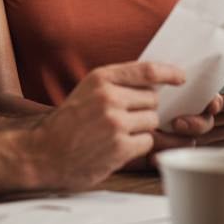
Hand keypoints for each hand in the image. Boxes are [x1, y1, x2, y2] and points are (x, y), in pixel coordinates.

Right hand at [29, 61, 183, 189]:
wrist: (42, 153)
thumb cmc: (68, 123)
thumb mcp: (87, 91)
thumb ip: (116, 84)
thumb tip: (155, 84)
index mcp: (101, 78)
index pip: (147, 71)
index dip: (169, 73)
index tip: (180, 77)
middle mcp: (109, 97)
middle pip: (153, 100)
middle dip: (144, 111)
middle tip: (125, 120)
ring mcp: (115, 122)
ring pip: (152, 122)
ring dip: (141, 130)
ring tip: (117, 135)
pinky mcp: (120, 147)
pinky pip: (147, 142)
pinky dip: (137, 146)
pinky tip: (116, 148)